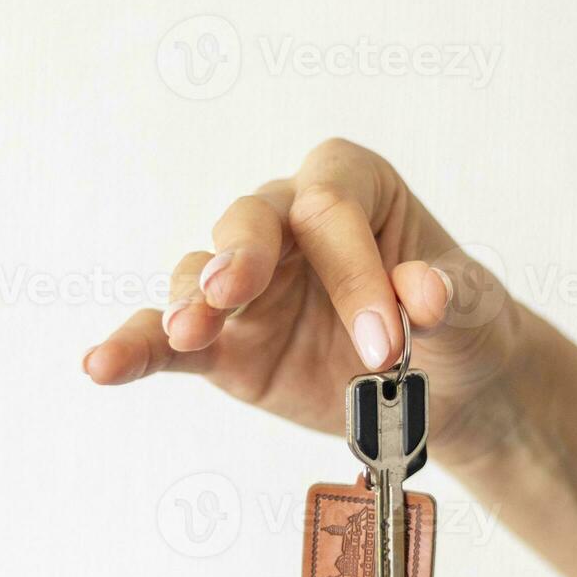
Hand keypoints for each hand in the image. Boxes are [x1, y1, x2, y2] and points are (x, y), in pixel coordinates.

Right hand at [81, 138, 524, 472]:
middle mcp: (287, 223)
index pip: (330, 207)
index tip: (387, 341)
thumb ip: (451, 296)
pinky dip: (135, 350)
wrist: (446, 389)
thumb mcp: (473, 308)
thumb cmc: (459, 325)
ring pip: (199, 274)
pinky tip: (103, 363)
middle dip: (243, 255)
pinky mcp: (224, 345)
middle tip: (237, 291)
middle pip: (249, 221)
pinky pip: (169, 341)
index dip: (352, 269)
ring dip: (188, 301)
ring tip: (187, 330)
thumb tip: (424, 292)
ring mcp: (249, 286)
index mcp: (350, 186)